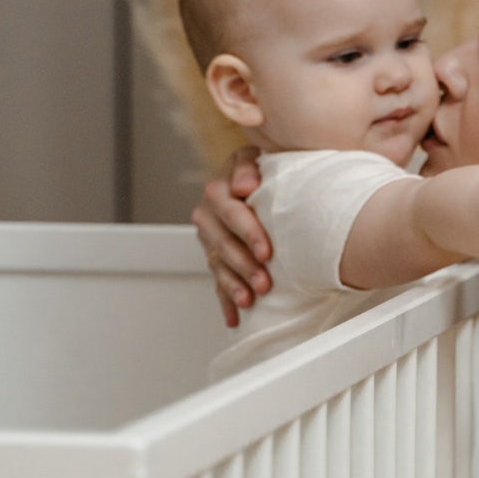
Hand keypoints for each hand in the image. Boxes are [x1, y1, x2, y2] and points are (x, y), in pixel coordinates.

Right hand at [192, 146, 273, 325]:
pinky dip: (226, 300)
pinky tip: (234, 318)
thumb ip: (250, 167)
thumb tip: (243, 185)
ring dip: (234, 284)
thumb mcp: (262, 159)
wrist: (263, 183)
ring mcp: (210, 237)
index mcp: (220, 188)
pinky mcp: (216, 257)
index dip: (248, 232)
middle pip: (222, 242)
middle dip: (243, 264)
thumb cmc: (269, 171)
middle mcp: (209, 213)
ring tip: (251, 300)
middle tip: (264, 281)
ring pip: (219, 264)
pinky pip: (217, 281)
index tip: (267, 251)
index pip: (229, 211)